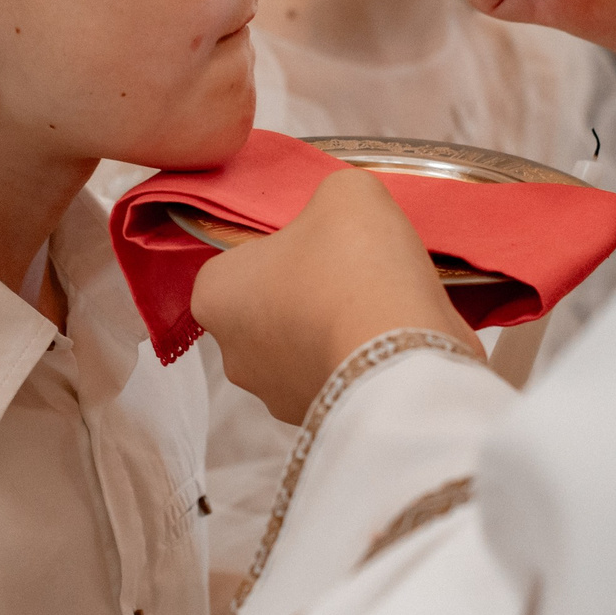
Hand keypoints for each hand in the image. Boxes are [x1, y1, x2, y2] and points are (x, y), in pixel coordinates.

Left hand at [191, 171, 476, 423]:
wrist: (402, 353)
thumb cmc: (354, 266)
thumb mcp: (346, 193)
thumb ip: (329, 196)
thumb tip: (339, 216)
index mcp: (214, 294)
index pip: (238, 261)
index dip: (281, 246)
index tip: (319, 242)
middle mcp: (232, 354)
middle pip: (268, 309)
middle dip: (305, 293)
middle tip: (352, 271)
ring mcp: (274, 396)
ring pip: (302, 350)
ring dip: (332, 331)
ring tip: (381, 307)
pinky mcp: (319, 421)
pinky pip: (336, 379)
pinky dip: (357, 362)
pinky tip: (392, 342)